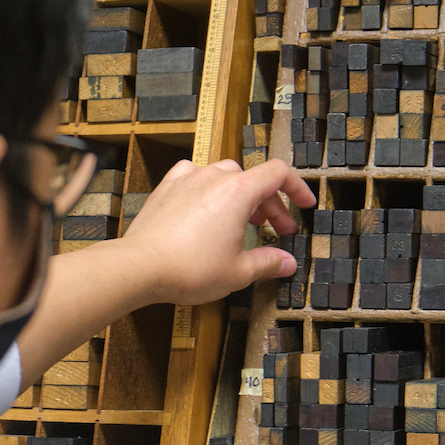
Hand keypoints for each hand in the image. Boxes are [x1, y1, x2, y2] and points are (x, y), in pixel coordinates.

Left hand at [122, 157, 315, 305]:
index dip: (297, 187)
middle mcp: (214, 177)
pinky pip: (193, 175)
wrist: (140, 267)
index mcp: (239, 192)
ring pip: (224, 175)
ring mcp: (188, 179)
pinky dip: (206, 186)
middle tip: (277, 230)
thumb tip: (287, 263)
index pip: (278, 173)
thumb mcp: (238, 271)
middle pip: (253, 179)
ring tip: (243, 219)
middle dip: (270, 204)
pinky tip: (205, 202)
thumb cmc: (190, 268)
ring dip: (240, 194)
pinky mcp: (167, 188)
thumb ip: (268, 262)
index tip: (304, 204)